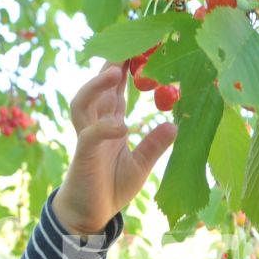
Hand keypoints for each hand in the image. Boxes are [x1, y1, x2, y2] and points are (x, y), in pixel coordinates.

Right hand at [50, 60, 177, 236]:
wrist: (88, 215)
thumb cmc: (111, 188)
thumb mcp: (140, 166)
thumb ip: (154, 146)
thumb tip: (175, 125)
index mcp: (110, 123)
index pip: (116, 89)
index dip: (126, 67)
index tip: (141, 46)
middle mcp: (96, 124)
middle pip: (98, 87)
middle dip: (110, 64)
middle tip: (129, 43)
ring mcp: (87, 138)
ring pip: (83, 103)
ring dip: (97, 85)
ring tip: (115, 71)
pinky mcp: (83, 155)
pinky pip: (90, 135)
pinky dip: (104, 128)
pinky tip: (122, 126)